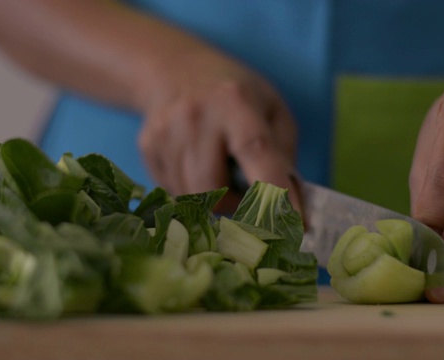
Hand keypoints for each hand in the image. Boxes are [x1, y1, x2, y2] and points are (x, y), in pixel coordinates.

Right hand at [137, 46, 298, 212]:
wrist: (175, 69)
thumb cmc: (236, 94)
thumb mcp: (273, 109)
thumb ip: (283, 155)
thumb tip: (289, 209)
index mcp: (235, 102)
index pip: (256, 152)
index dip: (275, 193)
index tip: (296, 226)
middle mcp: (195, 116)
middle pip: (213, 188)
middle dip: (235, 205)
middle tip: (247, 193)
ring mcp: (165, 132)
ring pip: (191, 197)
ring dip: (213, 199)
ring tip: (220, 171)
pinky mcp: (148, 146)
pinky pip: (172, 192)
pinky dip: (191, 190)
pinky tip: (196, 164)